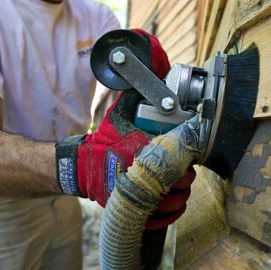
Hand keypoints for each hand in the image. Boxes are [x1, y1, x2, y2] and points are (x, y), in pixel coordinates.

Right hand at [55, 29, 194, 228]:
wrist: (82, 168)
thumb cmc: (104, 138)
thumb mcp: (121, 109)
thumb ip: (139, 85)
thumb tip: (153, 52)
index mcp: (139, 149)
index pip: (176, 150)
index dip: (186, 148)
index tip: (189, 144)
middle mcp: (140, 175)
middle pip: (182, 177)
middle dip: (185, 170)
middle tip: (181, 162)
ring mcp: (138, 197)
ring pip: (177, 199)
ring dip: (181, 190)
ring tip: (175, 179)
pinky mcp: (135, 213)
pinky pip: (166, 217)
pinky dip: (172, 210)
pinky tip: (169, 198)